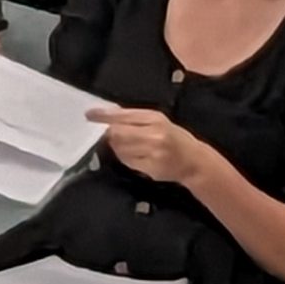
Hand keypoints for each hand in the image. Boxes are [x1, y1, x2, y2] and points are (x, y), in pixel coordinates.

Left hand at [86, 105, 205, 185]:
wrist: (195, 161)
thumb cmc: (175, 137)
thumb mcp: (158, 120)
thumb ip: (135, 118)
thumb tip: (107, 115)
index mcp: (155, 119)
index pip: (123, 116)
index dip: (104, 116)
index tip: (89, 114)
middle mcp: (154, 135)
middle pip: (117, 133)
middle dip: (109, 133)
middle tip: (107, 133)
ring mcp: (153, 154)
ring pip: (120, 148)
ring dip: (116, 146)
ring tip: (127, 144)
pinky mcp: (150, 169)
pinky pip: (126, 161)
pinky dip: (124, 157)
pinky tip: (134, 154)